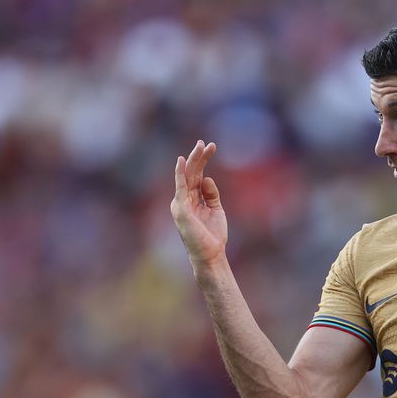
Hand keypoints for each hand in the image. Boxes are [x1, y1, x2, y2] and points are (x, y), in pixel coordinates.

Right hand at [171, 140, 227, 266]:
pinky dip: (180, 174)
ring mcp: (181, 204)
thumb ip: (211, 194)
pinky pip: (180, 187)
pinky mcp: (181, 209)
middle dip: (198, 157)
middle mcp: (184, 200)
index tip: (211, 147)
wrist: (211, 254)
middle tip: (206, 143)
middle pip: (191, 173)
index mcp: (192, 199)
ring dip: (193, 160)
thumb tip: (207, 178)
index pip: (196, 175)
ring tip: (201, 146)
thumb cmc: (212, 235)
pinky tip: (182, 161)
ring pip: (186, 176)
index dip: (203, 161)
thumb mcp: (215, 209)